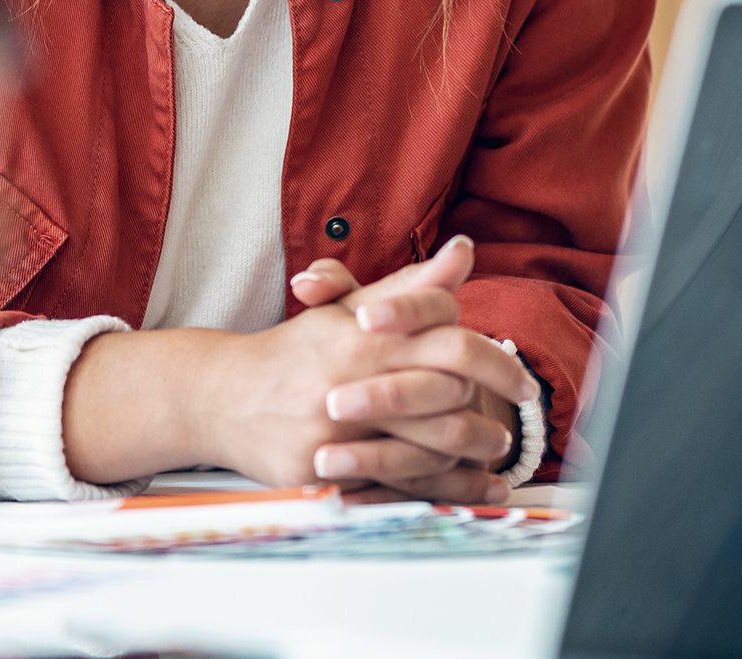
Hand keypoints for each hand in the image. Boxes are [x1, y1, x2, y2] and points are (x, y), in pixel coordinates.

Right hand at [184, 242, 491, 500]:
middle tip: (519, 414)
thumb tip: (462, 252)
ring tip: (495, 447)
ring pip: (425, 447)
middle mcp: (348, 383)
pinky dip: (441, 489)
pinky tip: (469, 487)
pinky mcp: (319, 471)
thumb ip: (410, 287)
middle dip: (489, 410)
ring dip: (472, 450)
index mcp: (360, 338)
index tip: (521, 377)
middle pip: (443, 398)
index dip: (493, 360)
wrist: (219, 397)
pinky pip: (394, 487)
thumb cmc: (294, 353)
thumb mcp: (349, 311)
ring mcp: (333, 431)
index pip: (445, 342)